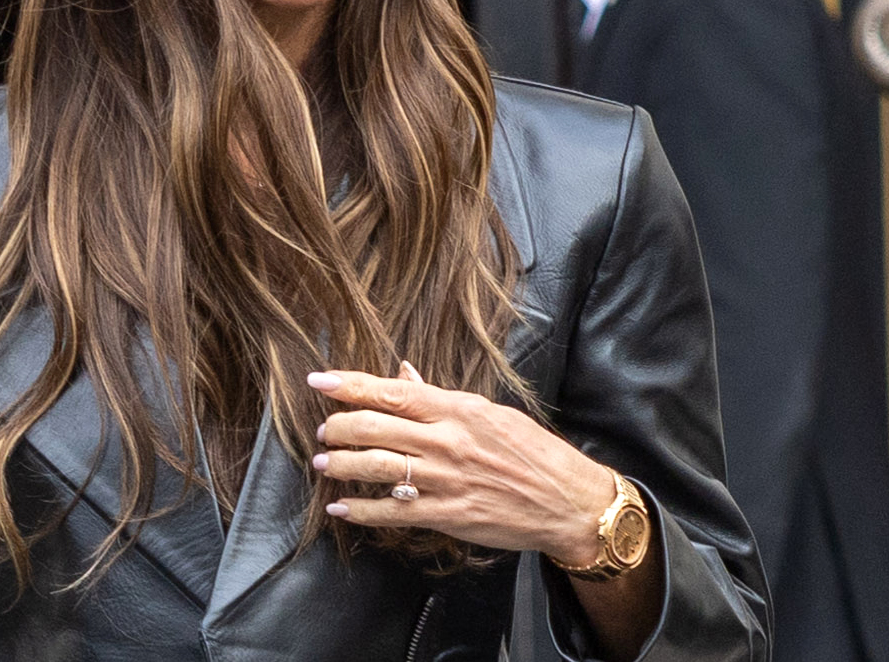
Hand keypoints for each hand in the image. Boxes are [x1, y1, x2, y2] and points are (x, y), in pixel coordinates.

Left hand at [307, 364, 609, 565]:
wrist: (571, 502)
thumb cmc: (532, 452)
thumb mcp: (489, 413)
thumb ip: (439, 397)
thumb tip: (402, 373)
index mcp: (456, 410)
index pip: (390, 392)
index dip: (348, 385)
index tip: (317, 382)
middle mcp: (446, 442)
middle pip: (373, 429)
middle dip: (337, 428)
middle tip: (322, 431)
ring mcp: (445, 480)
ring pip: (377, 468)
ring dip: (341, 465)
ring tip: (322, 464)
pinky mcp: (448, 515)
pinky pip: (394, 512)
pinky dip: (361, 510)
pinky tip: (341, 508)